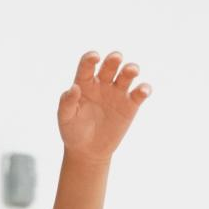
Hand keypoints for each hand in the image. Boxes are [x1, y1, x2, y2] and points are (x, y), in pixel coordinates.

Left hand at [57, 50, 150, 165]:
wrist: (87, 151)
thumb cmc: (73, 132)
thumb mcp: (65, 118)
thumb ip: (67, 102)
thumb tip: (74, 88)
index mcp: (85, 83)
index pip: (87, 65)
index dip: (91, 58)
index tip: (95, 57)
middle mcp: (102, 84)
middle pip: (110, 65)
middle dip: (114, 59)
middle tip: (116, 58)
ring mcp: (117, 93)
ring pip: (127, 75)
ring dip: (131, 69)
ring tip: (131, 71)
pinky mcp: (130, 105)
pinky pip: (139, 93)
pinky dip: (144, 89)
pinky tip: (143, 91)